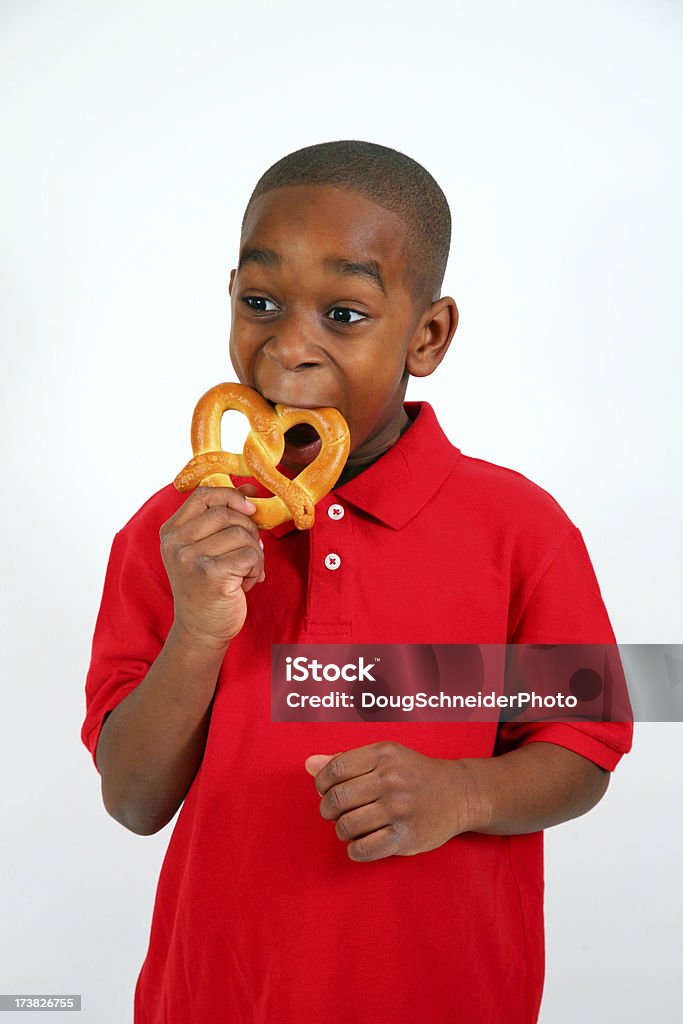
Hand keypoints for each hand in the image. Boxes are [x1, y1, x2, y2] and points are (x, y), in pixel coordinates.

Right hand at [159, 485, 263, 648]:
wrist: (202, 629)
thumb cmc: (209, 587)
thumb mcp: (208, 548)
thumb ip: (223, 518)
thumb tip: (249, 489)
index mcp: (171, 532)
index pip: (202, 495)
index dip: (231, 496)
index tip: (249, 508)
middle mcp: (175, 543)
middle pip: (226, 513)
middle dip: (248, 530)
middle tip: (249, 551)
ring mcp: (189, 558)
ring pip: (242, 534)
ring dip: (254, 553)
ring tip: (244, 571)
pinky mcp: (210, 574)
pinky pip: (250, 554)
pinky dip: (256, 568)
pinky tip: (246, 582)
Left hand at [305, 742, 479, 861]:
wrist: (458, 794)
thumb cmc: (413, 774)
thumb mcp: (384, 757)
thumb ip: (346, 760)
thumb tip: (309, 764)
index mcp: (384, 754)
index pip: (335, 768)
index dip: (321, 782)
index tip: (325, 790)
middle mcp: (392, 779)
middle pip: (337, 798)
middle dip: (328, 810)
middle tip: (334, 813)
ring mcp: (400, 809)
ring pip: (346, 826)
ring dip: (341, 830)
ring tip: (350, 826)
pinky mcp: (406, 836)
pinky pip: (363, 849)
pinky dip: (354, 849)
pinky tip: (360, 842)